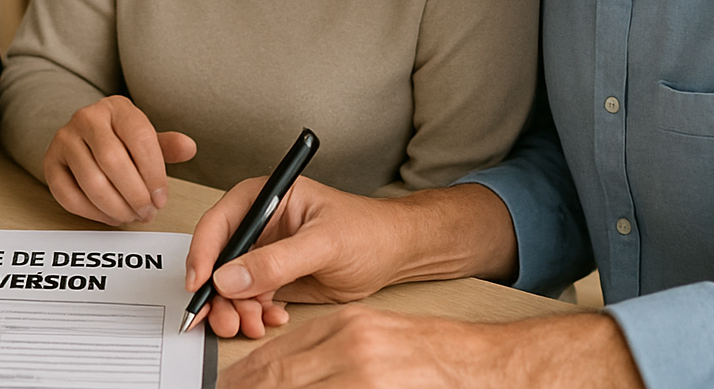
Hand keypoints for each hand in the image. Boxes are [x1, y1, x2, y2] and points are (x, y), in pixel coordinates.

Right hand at [42, 96, 195, 224]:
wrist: (83, 137)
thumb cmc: (119, 139)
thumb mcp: (144, 137)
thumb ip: (166, 145)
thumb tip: (189, 147)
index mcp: (116, 107)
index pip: (140, 138)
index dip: (154, 174)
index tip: (162, 198)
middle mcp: (86, 118)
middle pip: (113, 162)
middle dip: (135, 195)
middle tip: (148, 213)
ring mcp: (64, 140)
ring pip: (92, 181)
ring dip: (117, 207)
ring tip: (132, 217)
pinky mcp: (50, 164)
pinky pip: (69, 196)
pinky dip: (94, 214)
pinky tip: (111, 216)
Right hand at [186, 179, 517, 337]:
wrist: (396, 253)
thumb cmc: (367, 231)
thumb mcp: (323, 243)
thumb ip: (276, 261)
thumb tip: (228, 278)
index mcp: (263, 198)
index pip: (218, 224)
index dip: (203, 254)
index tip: (200, 286)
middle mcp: (259, 225)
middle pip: (219, 260)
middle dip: (219, 294)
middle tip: (226, 320)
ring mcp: (265, 254)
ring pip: (231, 286)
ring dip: (236, 310)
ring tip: (252, 325)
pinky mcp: (275, 279)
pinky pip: (251, 301)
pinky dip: (256, 315)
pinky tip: (273, 321)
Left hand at [220, 306, 481, 387]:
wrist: (482, 366)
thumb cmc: (429, 355)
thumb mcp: (368, 339)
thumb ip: (323, 355)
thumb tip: (275, 377)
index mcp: (344, 329)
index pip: (276, 357)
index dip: (244, 379)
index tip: (230, 387)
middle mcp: (351, 351)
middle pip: (276, 379)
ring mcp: (364, 377)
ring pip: (291, 387)